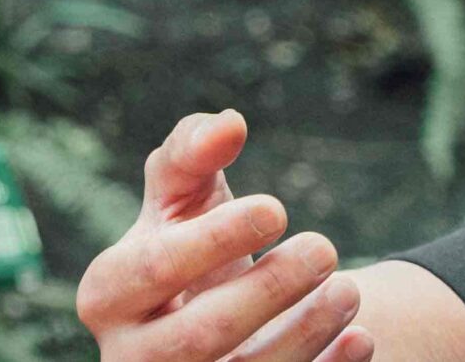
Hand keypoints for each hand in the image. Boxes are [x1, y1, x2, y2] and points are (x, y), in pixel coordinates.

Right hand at [77, 109, 371, 361]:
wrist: (207, 317)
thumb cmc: (190, 245)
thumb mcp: (181, 197)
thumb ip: (191, 151)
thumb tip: (229, 124)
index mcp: (106, 295)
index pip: (154, 269)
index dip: (214, 239)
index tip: (277, 207)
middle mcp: (130, 355)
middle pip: (200, 334)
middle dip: (268, 290)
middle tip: (325, 246)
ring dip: (305, 334)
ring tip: (349, 288)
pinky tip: (359, 337)